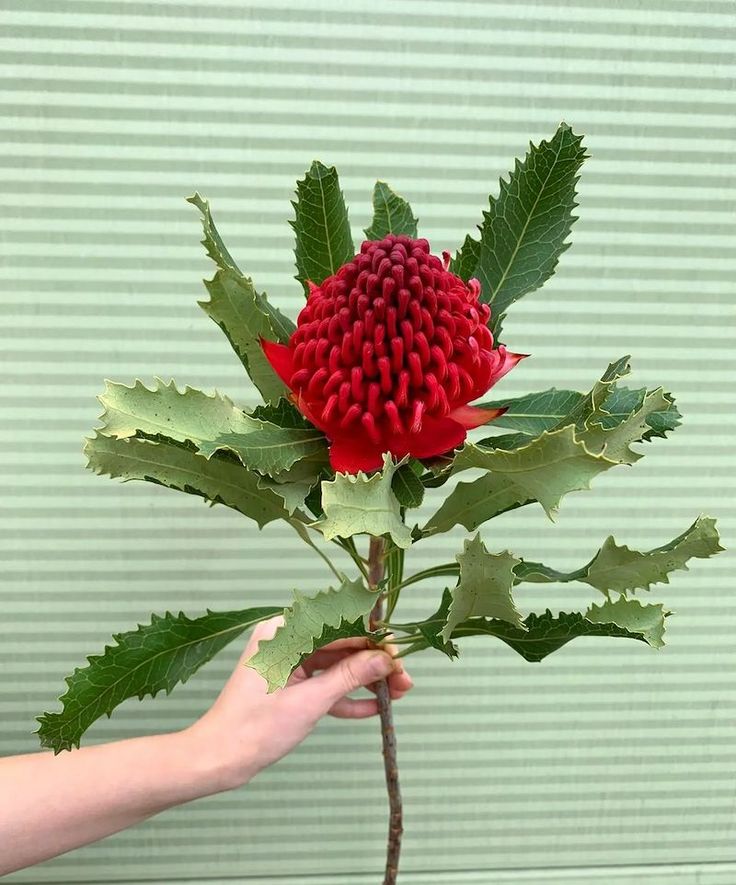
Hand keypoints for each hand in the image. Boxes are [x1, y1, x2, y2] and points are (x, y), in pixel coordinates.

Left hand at [185, 616, 413, 790]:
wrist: (217, 760)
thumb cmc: (253, 728)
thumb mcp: (309, 702)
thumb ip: (349, 677)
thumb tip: (384, 659)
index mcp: (283, 632)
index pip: (337, 625)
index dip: (372, 639)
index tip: (398, 654)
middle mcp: (285, 639)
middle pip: (340, 643)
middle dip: (374, 662)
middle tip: (405, 678)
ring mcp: (287, 661)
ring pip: (336, 663)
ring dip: (365, 679)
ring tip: (399, 693)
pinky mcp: (289, 682)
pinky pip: (323, 682)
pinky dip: (345, 695)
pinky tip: (375, 707)